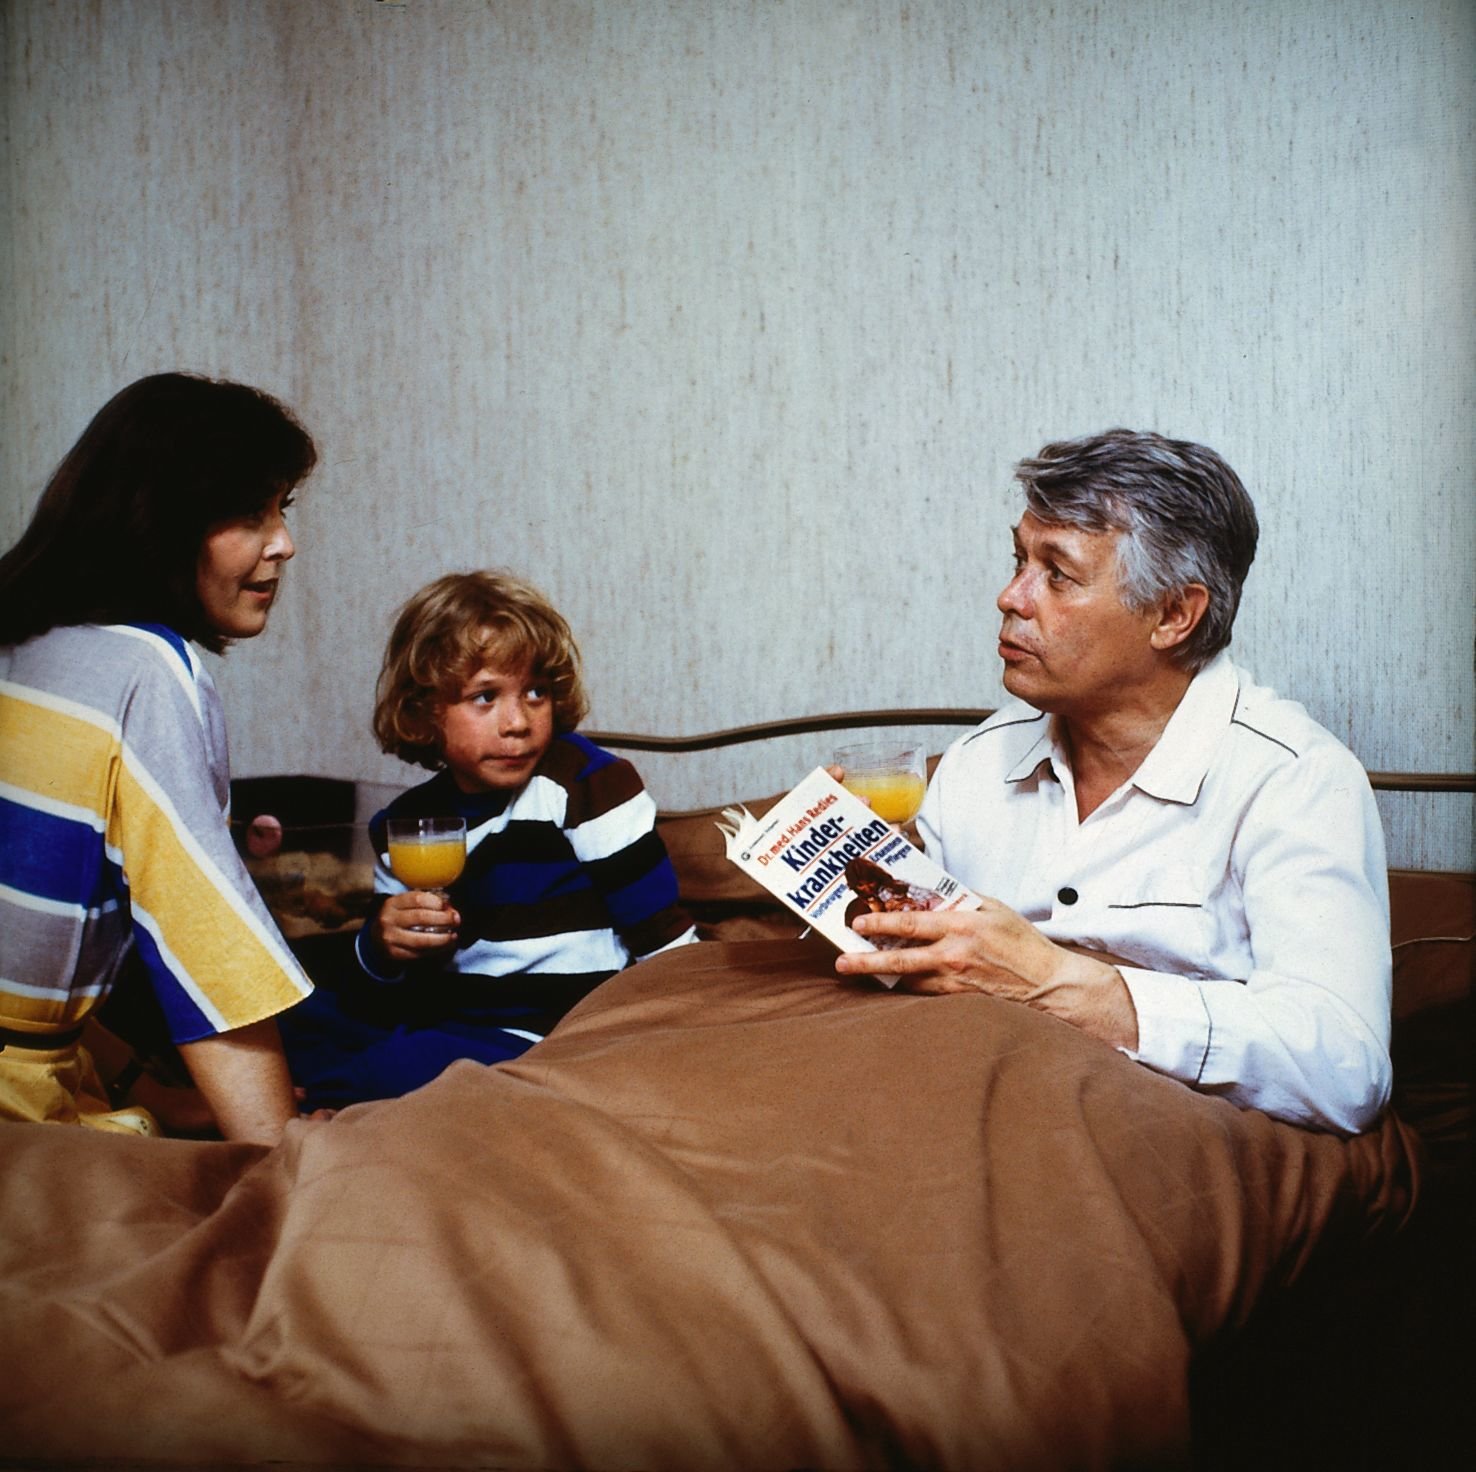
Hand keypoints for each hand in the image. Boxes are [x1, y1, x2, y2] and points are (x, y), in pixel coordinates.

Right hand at [373, 890, 460, 961]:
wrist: (375, 938)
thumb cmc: (396, 918)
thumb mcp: (403, 905)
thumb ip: (423, 903)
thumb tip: (448, 907)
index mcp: (392, 903)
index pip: (417, 899)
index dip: (436, 902)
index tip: (448, 906)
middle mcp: (389, 920)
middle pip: (421, 918)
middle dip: (444, 919)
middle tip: (456, 919)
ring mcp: (391, 938)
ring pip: (422, 940)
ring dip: (442, 939)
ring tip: (453, 936)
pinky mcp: (395, 954)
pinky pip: (419, 953)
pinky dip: (435, 950)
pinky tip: (444, 946)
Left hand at [834, 899, 1138, 1049]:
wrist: (1046, 982)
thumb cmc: (1021, 942)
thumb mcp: (993, 908)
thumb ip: (961, 900)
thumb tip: (930, 891)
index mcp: (960, 926)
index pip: (911, 922)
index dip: (881, 922)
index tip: (859, 922)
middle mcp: (953, 954)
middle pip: (900, 958)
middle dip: (866, 959)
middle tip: (842, 961)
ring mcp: (954, 980)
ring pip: (907, 979)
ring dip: (880, 975)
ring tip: (856, 970)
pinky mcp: (958, 998)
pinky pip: (923, 993)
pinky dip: (905, 987)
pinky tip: (890, 983)